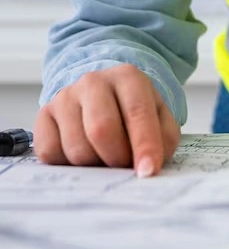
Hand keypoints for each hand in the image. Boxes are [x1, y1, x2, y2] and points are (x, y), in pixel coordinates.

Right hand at [34, 64, 180, 176]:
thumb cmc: (132, 109)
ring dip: (95, 164)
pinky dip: (68, 164)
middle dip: (117, 158)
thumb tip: (151, 166)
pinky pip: (51, 153)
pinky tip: (82, 153)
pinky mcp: (44, 115)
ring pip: (77, 148)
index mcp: (128, 77)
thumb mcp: (158, 116)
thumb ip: (164, 138)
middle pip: (102, 130)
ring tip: (104, 156)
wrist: (101, 93)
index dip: (144, 145)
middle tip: (124, 166)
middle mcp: (94, 82)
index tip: (148, 171)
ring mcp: (65, 97)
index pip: (137, 112)